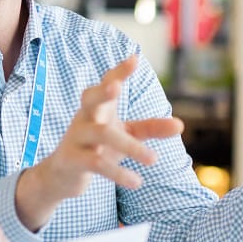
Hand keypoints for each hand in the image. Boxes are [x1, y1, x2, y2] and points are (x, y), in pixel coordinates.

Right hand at [13, 55, 182, 231]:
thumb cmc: (97, 147)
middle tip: (116, 87)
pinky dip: (119, 173)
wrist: (61, 175)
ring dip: (130, 147)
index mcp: (98, 106)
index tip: (135, 59)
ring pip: (102, 135)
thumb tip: (181, 125)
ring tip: (154, 160)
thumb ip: (151, 128)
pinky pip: (96, 163)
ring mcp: (76, 137)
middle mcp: (85, 117)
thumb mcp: (125, 135)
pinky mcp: (72, 160)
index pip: (107, 82)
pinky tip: (137, 182)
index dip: (119, 71)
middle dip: (102, 91)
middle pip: (90, 98)